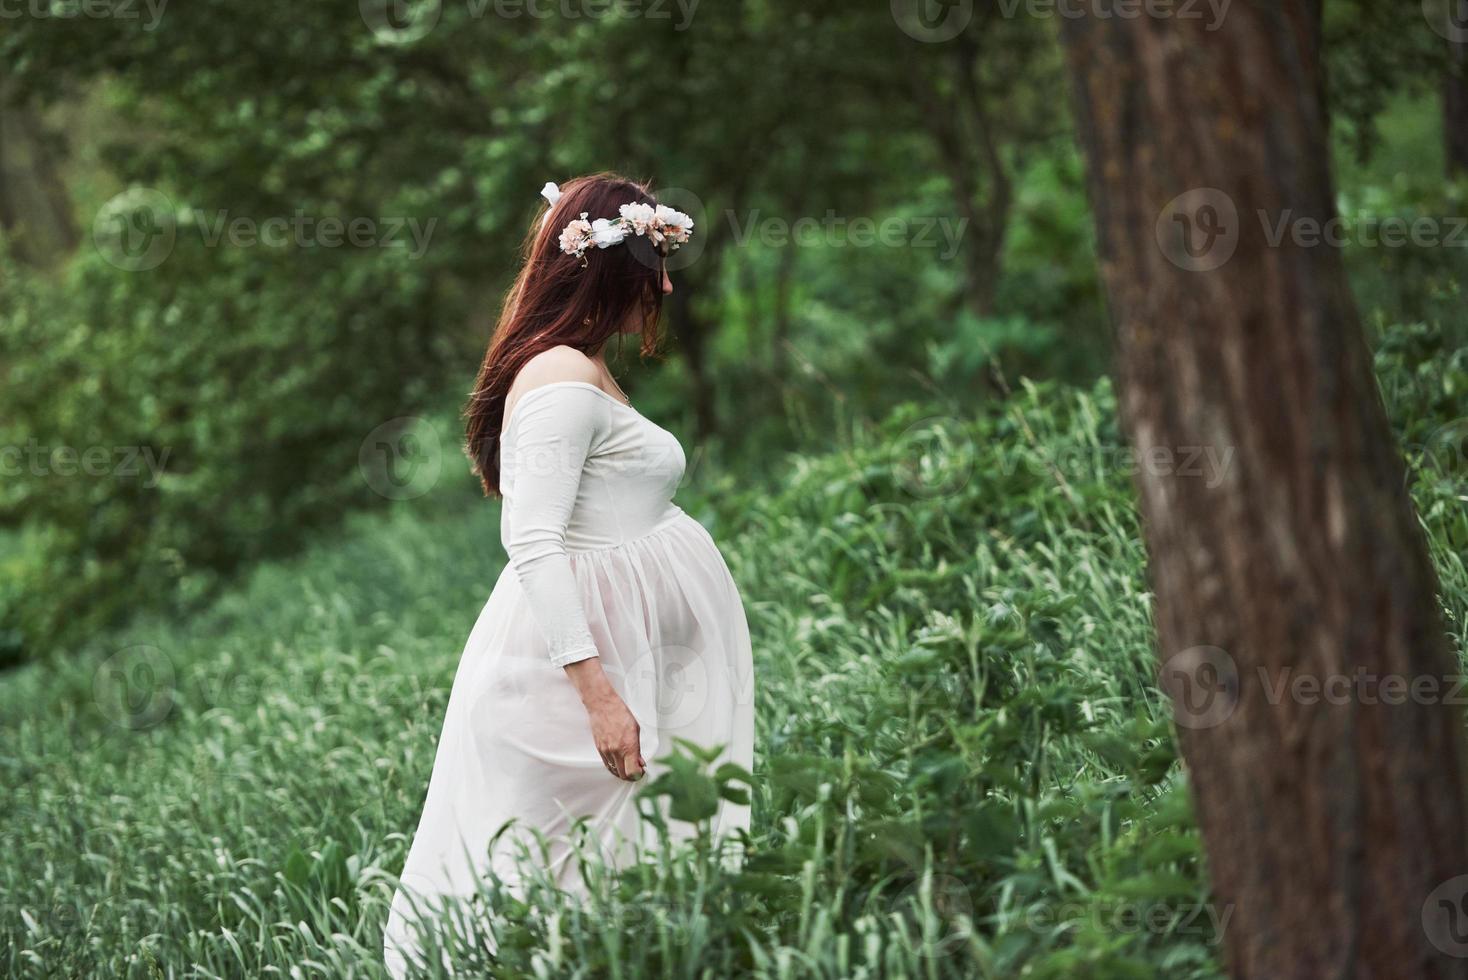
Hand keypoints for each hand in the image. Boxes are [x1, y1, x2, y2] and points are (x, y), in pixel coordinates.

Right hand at [564, 658, 644, 780]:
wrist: (603, 706)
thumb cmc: (620, 714)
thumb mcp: (636, 730)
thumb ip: (638, 749)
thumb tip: (640, 762)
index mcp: (628, 746)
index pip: (632, 772)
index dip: (638, 775)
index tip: (642, 771)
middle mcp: (616, 751)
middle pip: (623, 775)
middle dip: (631, 776)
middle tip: (637, 770)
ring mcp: (606, 751)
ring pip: (614, 771)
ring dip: (622, 772)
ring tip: (628, 766)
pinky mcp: (599, 750)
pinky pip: (607, 764)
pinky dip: (614, 767)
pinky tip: (619, 762)